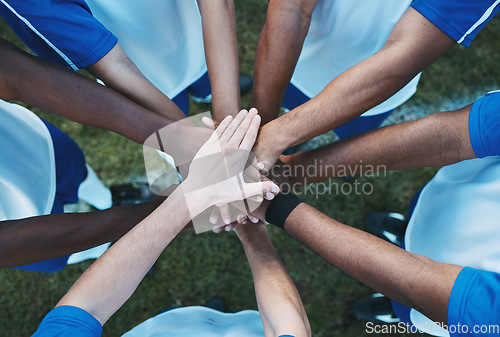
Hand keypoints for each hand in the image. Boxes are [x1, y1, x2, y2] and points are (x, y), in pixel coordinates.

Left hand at [181, 109, 278, 231]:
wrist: (197, 192)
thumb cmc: (221, 193)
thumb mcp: (242, 191)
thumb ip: (260, 187)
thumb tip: (276, 189)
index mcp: (238, 158)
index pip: (249, 137)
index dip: (254, 125)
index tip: (258, 117)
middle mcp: (228, 150)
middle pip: (240, 129)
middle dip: (248, 118)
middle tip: (254, 109)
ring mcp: (216, 147)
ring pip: (229, 128)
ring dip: (237, 118)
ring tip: (244, 111)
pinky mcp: (206, 147)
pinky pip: (217, 132)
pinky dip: (224, 124)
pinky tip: (229, 118)